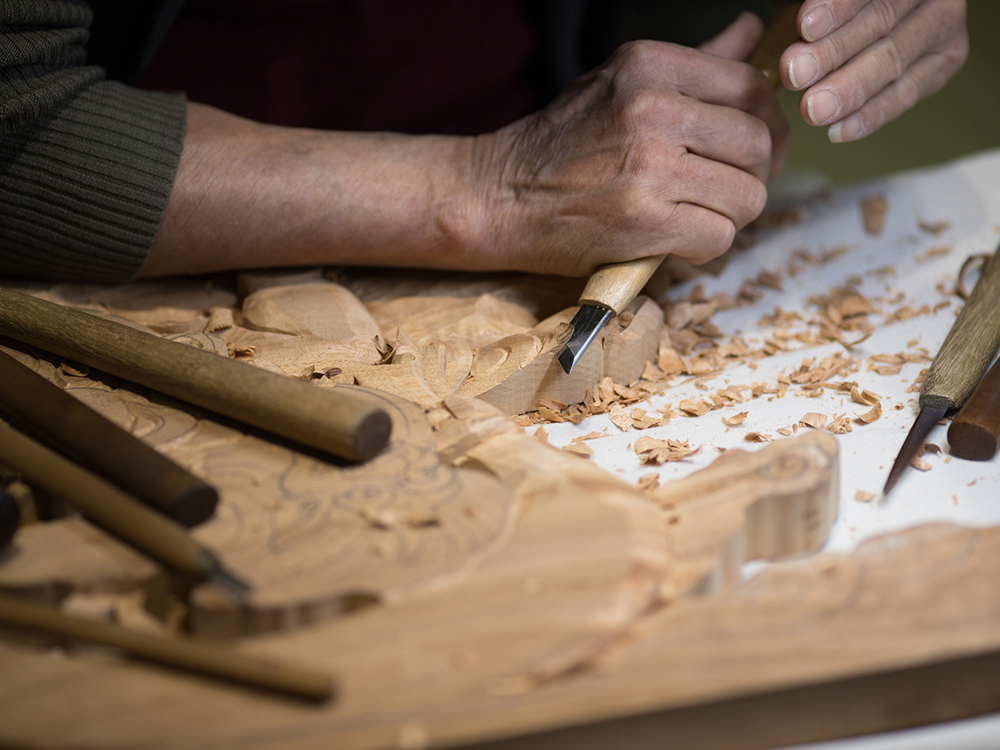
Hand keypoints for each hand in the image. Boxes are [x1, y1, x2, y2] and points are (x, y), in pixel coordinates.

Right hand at [469, 13, 788, 275]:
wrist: (497, 196)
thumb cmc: (559, 143)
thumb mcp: (619, 83)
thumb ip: (693, 64)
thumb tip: (754, 33)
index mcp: (648, 65)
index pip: (749, 87)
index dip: (765, 124)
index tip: (751, 148)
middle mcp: (652, 109)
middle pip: (756, 144)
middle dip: (754, 173)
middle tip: (729, 187)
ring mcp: (647, 167)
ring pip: (746, 196)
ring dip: (731, 213)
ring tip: (698, 214)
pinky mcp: (642, 222)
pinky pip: (717, 236)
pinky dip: (705, 245)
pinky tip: (677, 238)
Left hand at [780, 0, 967, 141]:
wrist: (855, 15)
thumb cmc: (829, 6)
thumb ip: (806, 3)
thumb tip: (796, 25)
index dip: (838, 7)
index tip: (804, 28)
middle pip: (880, 21)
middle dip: (833, 52)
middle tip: (795, 75)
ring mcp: (940, 25)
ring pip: (893, 60)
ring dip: (849, 90)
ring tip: (812, 109)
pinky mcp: (942, 61)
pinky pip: (906, 93)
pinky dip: (871, 114)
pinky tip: (839, 130)